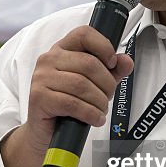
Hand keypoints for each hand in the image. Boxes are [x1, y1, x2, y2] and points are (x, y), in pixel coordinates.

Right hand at [0, 25, 133, 166]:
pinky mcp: (39, 97)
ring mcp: (41, 78)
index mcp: (62, 49)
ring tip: (101, 111)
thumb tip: (126, 61)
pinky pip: (73, 103)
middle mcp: (48, 59)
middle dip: (106, 84)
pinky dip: (90, 113)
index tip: (112, 63)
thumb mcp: (95, 85)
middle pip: (88, 64)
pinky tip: (95, 119)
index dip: (103, 46)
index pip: (84, 34)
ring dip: (99, 102)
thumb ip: (112, 71)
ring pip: (82, 85)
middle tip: (108, 97)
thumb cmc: (68, 105)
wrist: (45, 131)